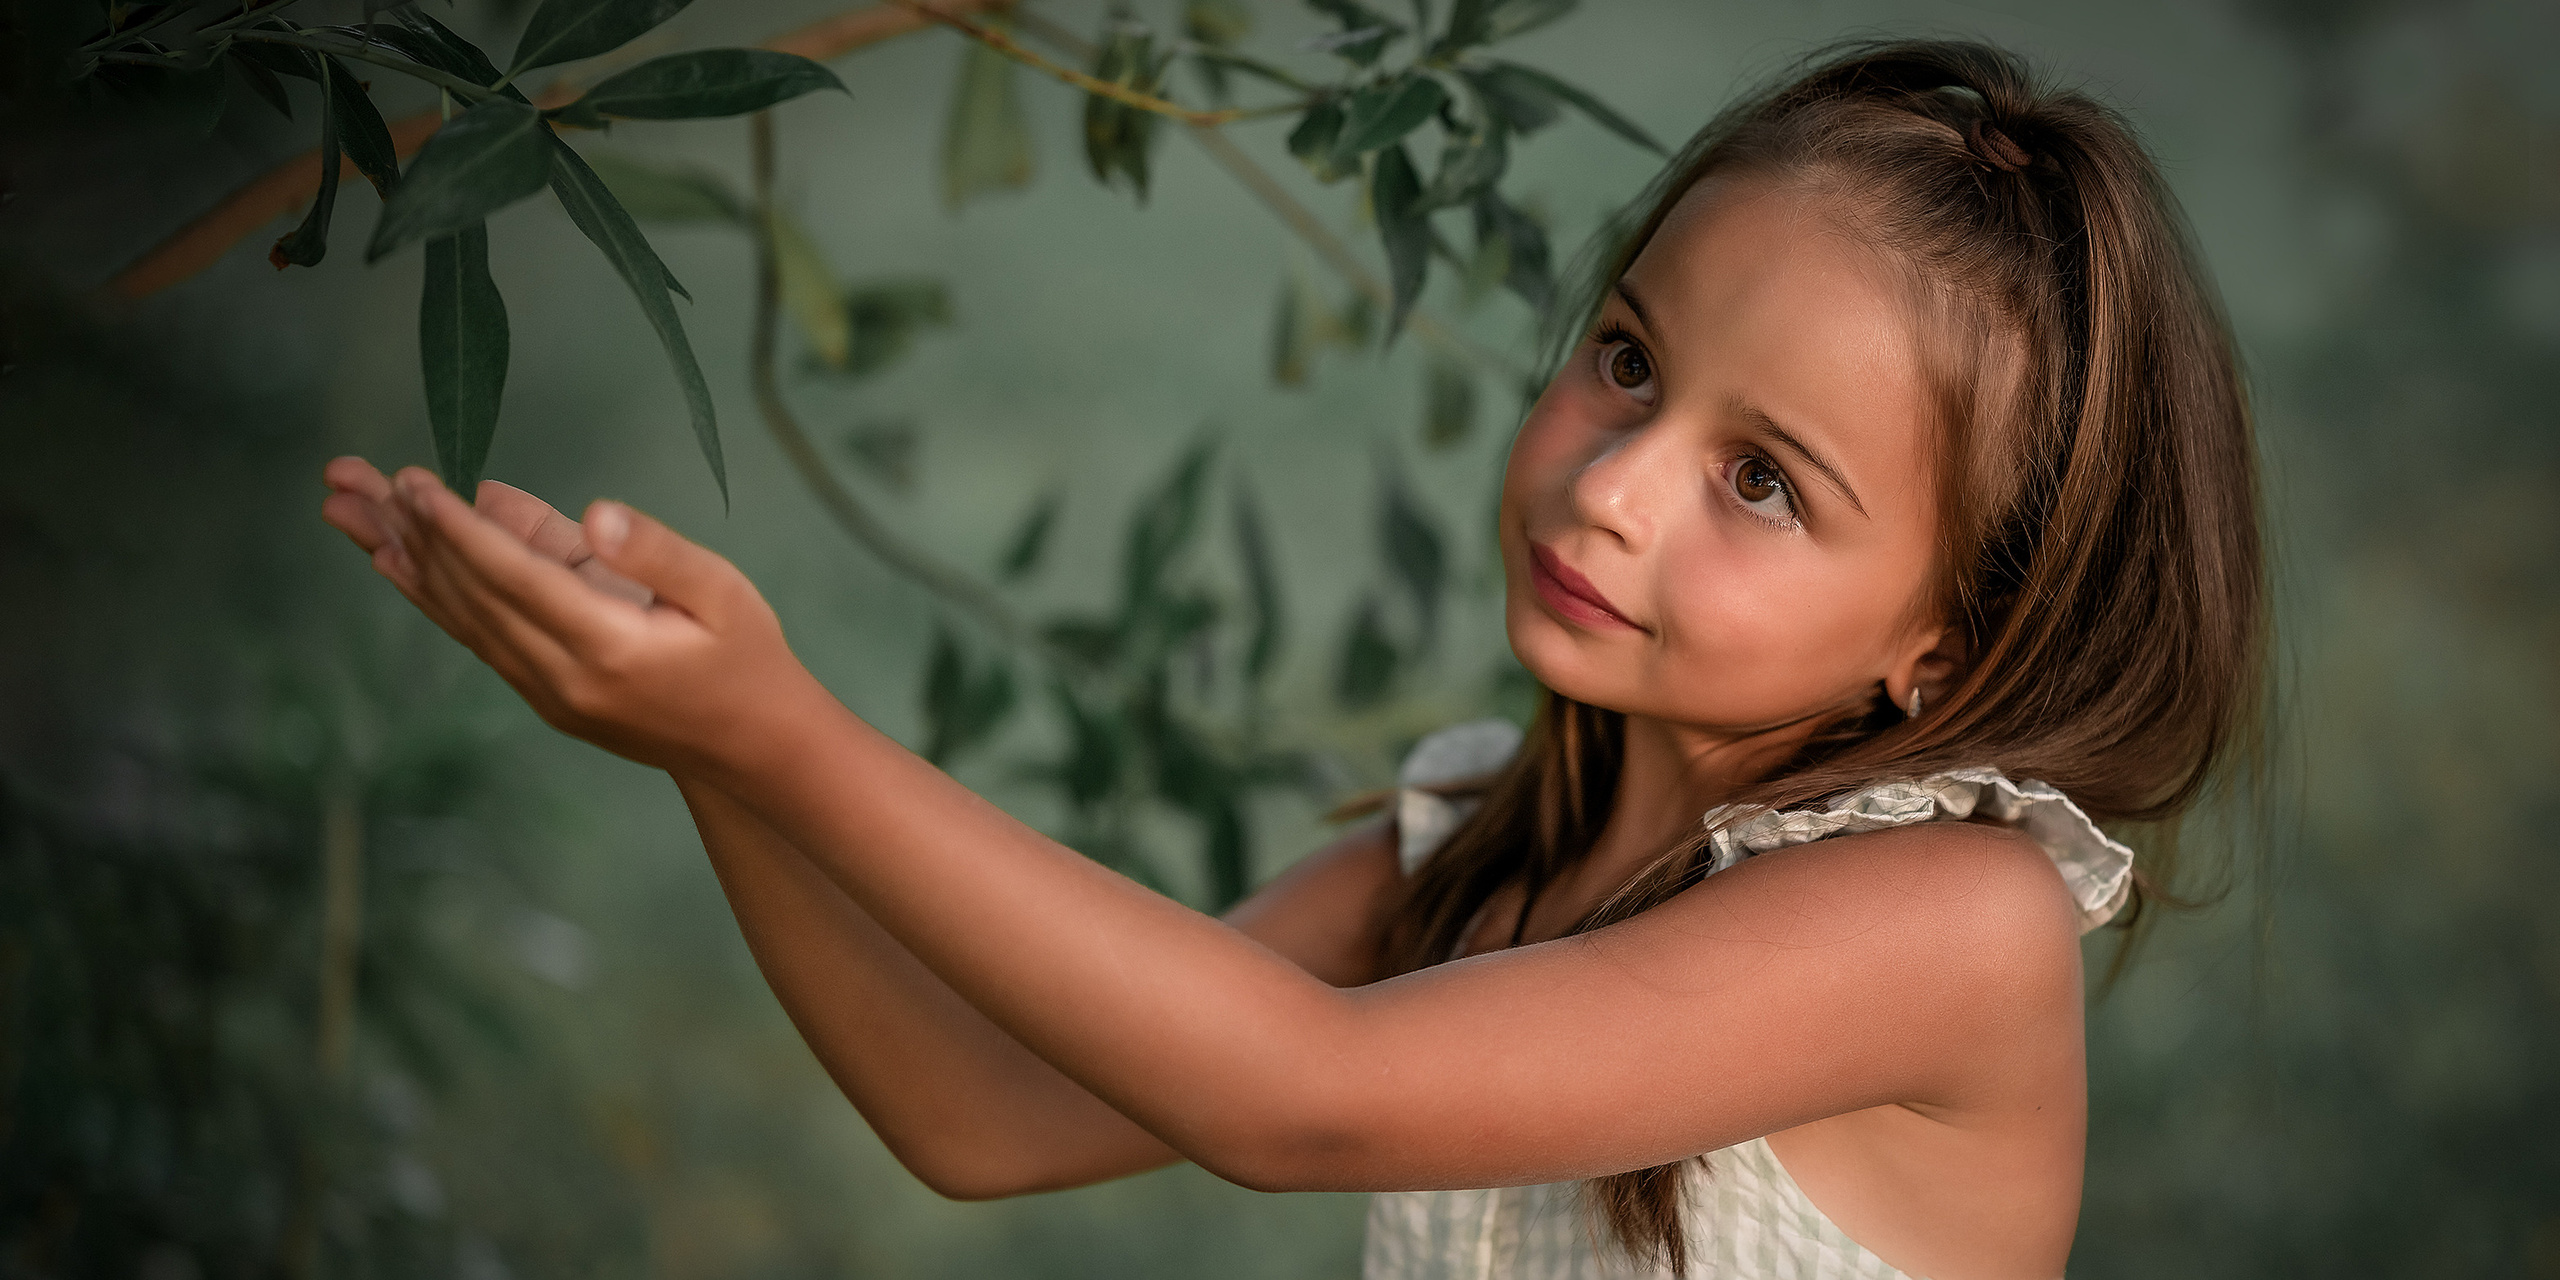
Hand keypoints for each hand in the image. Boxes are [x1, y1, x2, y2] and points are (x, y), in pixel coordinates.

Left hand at [318, 458, 825, 777]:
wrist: (754, 748)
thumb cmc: (747, 657)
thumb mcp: (723, 591)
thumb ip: (656, 551)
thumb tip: (595, 512)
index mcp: (608, 647)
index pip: (513, 578)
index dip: (459, 528)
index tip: (412, 483)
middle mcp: (563, 679)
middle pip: (469, 595)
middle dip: (409, 531)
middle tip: (352, 477)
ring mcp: (548, 695)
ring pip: (461, 618)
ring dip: (403, 561)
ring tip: (347, 513)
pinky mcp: (545, 698)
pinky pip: (477, 639)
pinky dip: (434, 597)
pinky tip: (398, 564)